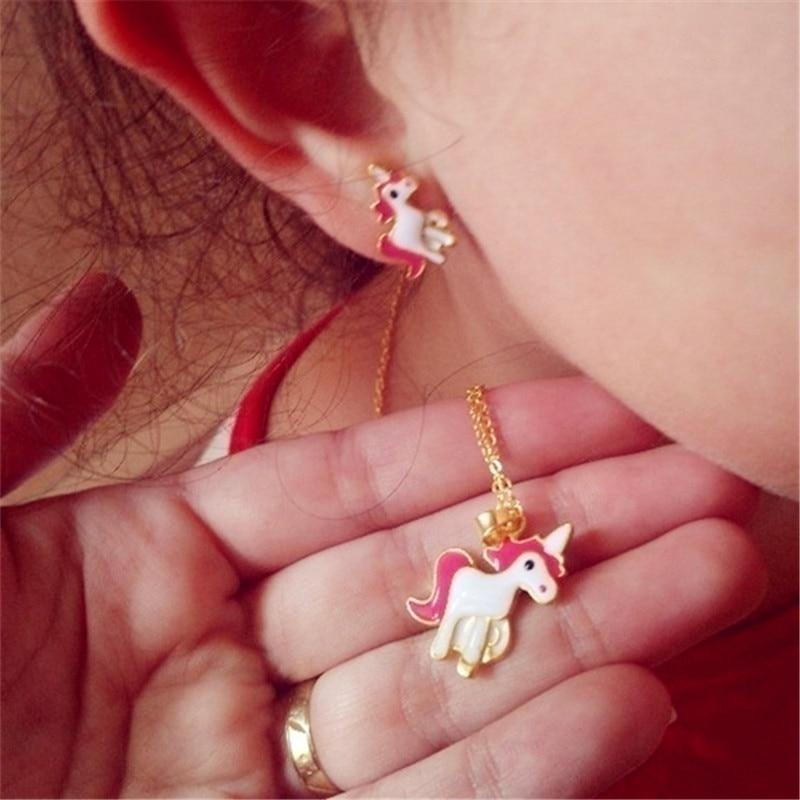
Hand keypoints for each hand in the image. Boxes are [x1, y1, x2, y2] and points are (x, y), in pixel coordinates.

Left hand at [2, 369, 764, 797]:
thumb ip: (28, 410)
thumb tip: (112, 297)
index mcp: (155, 565)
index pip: (355, 490)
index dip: (481, 446)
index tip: (604, 411)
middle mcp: (229, 666)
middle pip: (431, 587)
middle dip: (575, 535)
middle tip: (706, 491)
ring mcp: (263, 783)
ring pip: (454, 698)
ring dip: (589, 639)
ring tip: (710, 574)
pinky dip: (533, 767)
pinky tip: (630, 704)